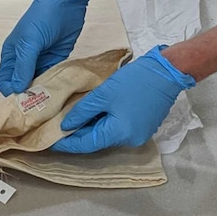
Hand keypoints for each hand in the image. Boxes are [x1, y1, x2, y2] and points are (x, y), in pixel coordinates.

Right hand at [0, 0, 92, 95]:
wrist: (67, 2)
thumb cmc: (43, 18)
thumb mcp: (30, 42)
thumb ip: (23, 66)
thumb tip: (17, 90)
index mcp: (11, 55)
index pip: (5, 82)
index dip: (12, 93)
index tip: (24, 104)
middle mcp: (24, 61)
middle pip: (21, 86)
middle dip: (28, 97)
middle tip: (39, 107)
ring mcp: (40, 62)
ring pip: (37, 85)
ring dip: (43, 93)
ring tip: (50, 103)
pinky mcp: (55, 61)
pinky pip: (52, 78)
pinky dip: (54, 86)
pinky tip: (59, 93)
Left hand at [51, 45, 195, 153]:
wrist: (166, 71)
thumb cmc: (134, 80)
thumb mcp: (103, 93)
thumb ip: (82, 111)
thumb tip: (65, 125)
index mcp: (120, 133)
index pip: (88, 144)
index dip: (68, 144)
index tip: (50, 141)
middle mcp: (130, 140)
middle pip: (98, 141)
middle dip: (78, 135)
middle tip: (58, 128)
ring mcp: (139, 134)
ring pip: (108, 134)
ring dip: (92, 128)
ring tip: (73, 119)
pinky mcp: (144, 125)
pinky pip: (119, 128)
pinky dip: (105, 122)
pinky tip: (94, 113)